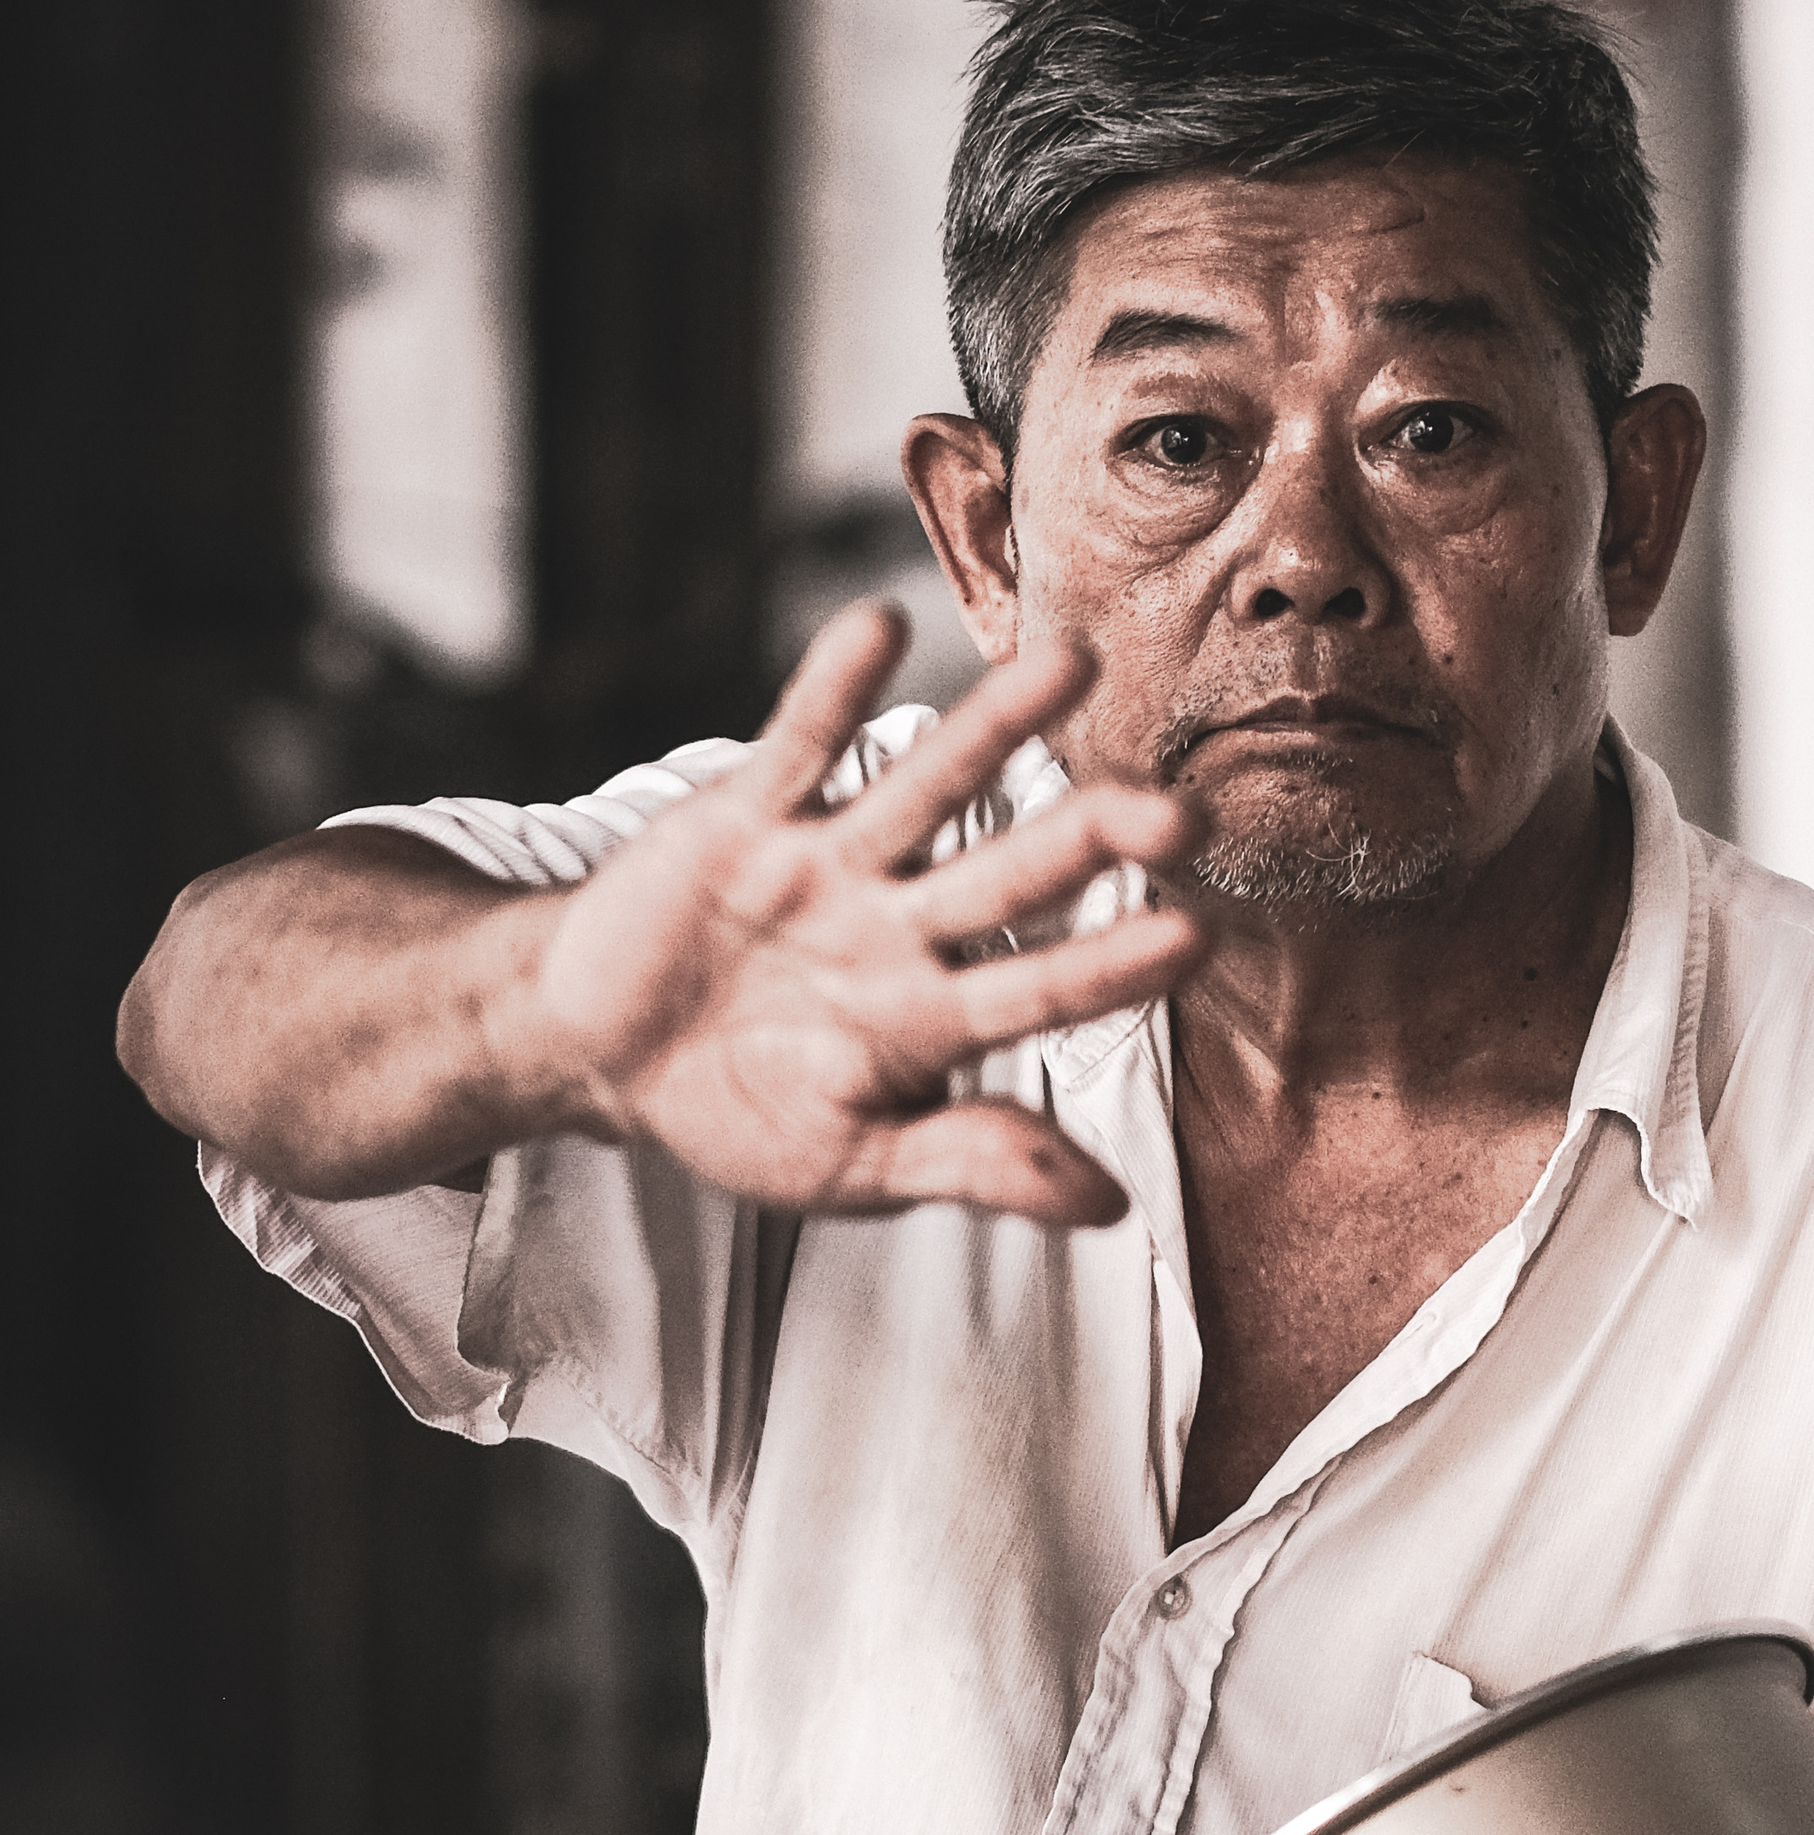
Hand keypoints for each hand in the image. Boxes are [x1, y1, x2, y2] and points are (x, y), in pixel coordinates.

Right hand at [515, 598, 1209, 1219]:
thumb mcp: (848, 1165)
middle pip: (1009, 875)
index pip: (1041, 990)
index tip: (1196, 935)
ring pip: (927, 787)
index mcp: (931, 1017)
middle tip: (1179, 811)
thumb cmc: (738, 1111)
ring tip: (1070, 662)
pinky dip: (833, 688)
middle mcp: (899, 925)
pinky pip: (798, 743)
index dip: (1113, 966)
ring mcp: (829, 862)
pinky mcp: (746, 814)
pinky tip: (881, 626)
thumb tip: (1108, 1208)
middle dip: (1090, 840)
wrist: (597, 1051)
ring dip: (995, 728)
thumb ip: (967, 1164)